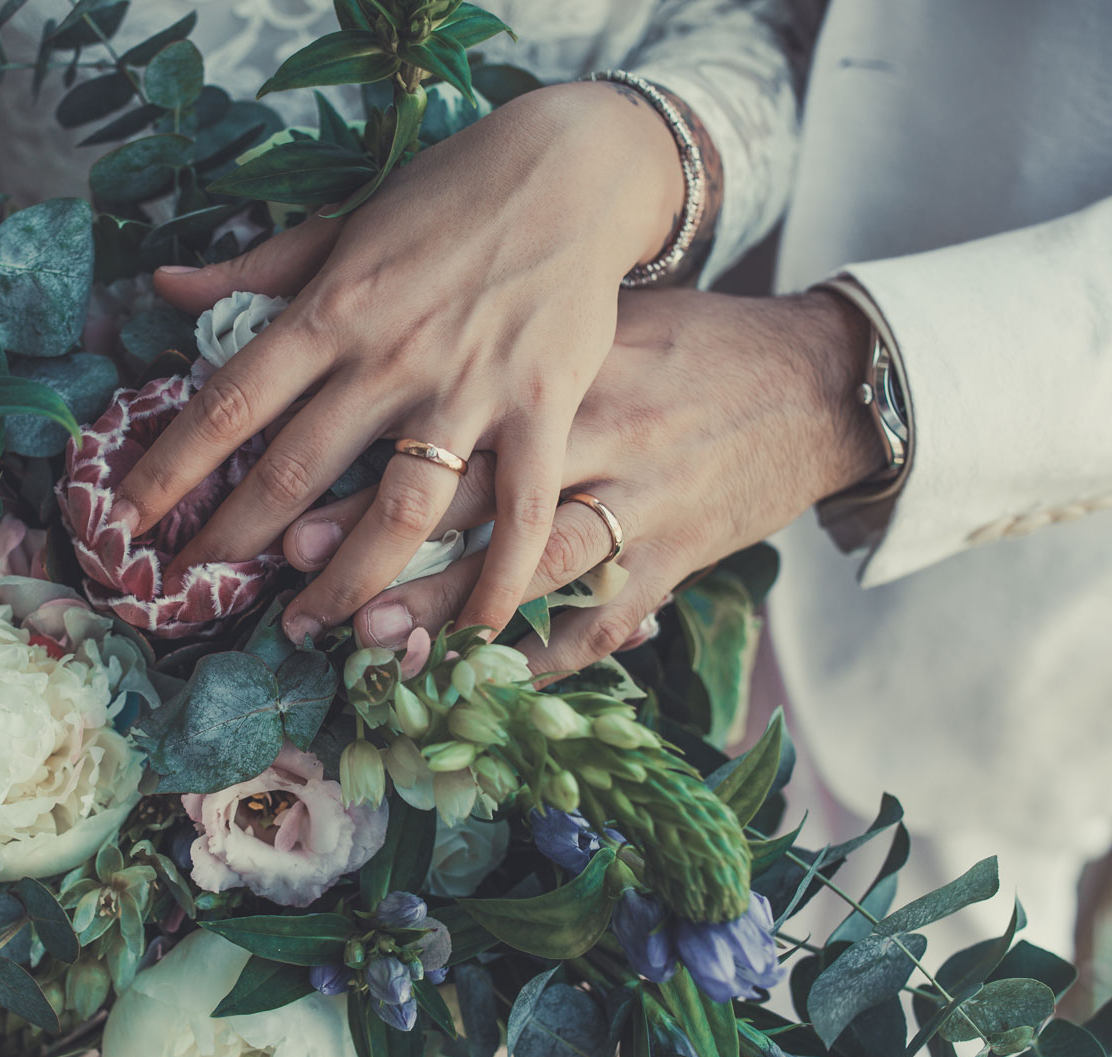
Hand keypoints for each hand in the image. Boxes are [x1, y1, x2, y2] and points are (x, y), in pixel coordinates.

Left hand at [111, 81, 694, 643]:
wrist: (573, 168)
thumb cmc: (447, 195)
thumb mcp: (342, 223)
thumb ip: (257, 271)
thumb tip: (164, 286)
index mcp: (333, 308)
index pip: (231, 401)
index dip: (171, 467)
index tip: (124, 520)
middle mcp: (391, 355)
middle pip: (296, 470)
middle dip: (234, 541)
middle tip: (192, 593)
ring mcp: (470, 388)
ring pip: (398, 512)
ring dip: (346, 582)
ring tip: (307, 628)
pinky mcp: (543, 409)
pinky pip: (517, 513)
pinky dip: (494, 581)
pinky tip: (465, 635)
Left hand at [279, 288, 883, 676]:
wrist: (817, 382)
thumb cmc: (691, 340)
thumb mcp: (600, 316)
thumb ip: (503, 332)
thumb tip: (382, 336)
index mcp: (565, 367)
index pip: (451, 418)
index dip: (368, 465)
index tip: (294, 501)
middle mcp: (597, 435)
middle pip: (475, 502)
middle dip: (386, 552)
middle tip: (308, 589)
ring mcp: (640, 505)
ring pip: (529, 572)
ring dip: (448, 616)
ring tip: (372, 647)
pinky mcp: (675, 561)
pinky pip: (601, 623)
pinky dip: (543, 659)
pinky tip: (482, 685)